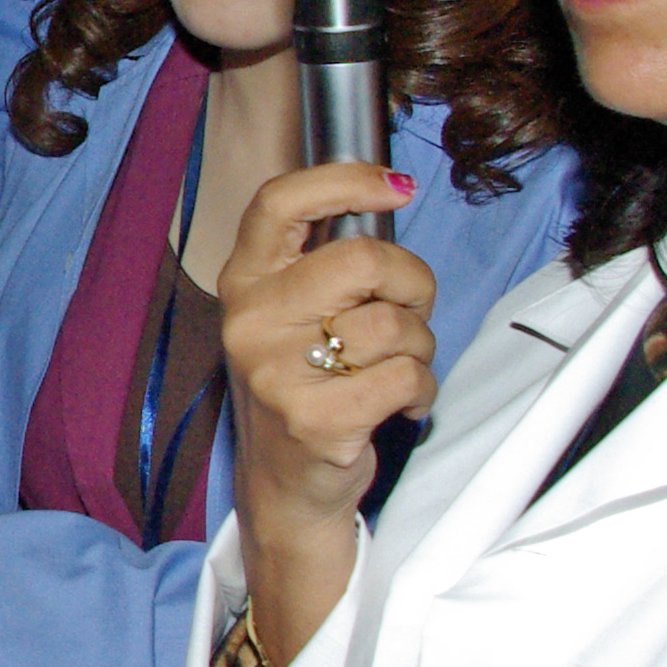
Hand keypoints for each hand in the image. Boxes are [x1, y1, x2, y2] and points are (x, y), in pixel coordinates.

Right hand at [220, 161, 436, 666]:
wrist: (284, 486)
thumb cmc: (305, 383)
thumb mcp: (292, 314)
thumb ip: (324, 261)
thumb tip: (389, 194)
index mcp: (245, 281)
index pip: (281, 202)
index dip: (344, 180)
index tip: (394, 186)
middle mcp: (250, 320)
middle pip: (363, 259)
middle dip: (411, 282)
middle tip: (409, 310)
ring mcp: (277, 372)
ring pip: (394, 323)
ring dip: (419, 347)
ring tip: (394, 370)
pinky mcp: (316, 419)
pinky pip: (406, 376)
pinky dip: (422, 390)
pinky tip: (401, 404)